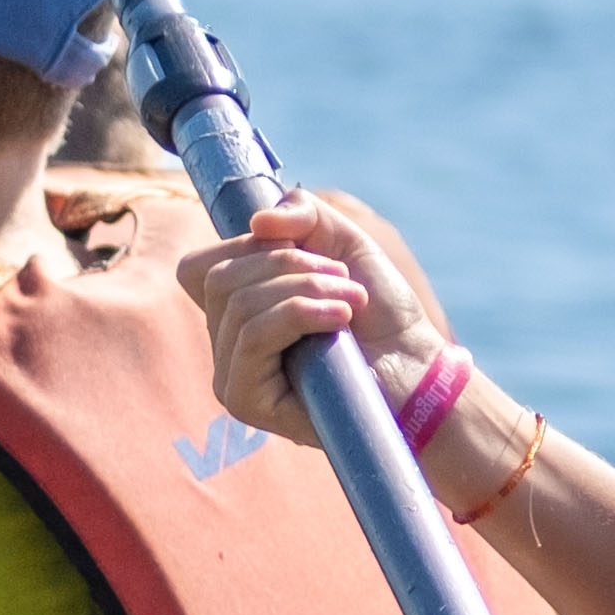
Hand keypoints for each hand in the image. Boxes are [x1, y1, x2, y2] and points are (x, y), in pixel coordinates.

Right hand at [176, 186, 454, 439]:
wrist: (415, 367)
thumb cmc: (380, 311)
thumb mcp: (342, 243)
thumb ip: (303, 214)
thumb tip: (258, 221)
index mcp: (235, 308)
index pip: (198, 267)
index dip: (247, 246)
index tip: (303, 250)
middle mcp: (224, 343)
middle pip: (220, 279)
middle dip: (288, 264)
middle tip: (343, 279)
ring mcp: (230, 375)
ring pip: (240, 305)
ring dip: (306, 290)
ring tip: (352, 302)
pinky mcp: (245, 400)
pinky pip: (253, 336)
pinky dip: (299, 315)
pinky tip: (340, 320)